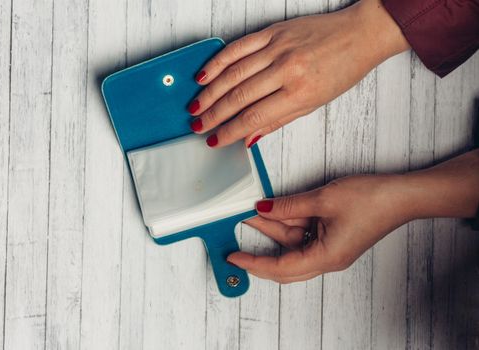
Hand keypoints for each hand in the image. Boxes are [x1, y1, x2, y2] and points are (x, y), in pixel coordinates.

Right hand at [188, 0, 408, 147]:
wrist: (359, 35)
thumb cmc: (341, 71)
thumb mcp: (314, 104)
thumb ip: (277, 120)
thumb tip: (248, 138)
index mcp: (299, 92)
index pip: (254, 117)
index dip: (230, 131)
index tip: (215, 140)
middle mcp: (286, 69)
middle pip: (239, 96)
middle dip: (214, 115)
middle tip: (198, 126)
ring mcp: (278, 47)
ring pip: (233, 73)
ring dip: (210, 93)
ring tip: (195, 107)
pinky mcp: (273, 31)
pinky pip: (238, 47)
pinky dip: (218, 62)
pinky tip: (204, 75)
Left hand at [227, 175, 413, 282]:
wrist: (402, 195)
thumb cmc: (372, 200)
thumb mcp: (323, 199)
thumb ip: (289, 206)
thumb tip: (264, 208)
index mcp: (326, 257)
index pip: (280, 268)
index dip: (254, 263)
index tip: (234, 258)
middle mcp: (327, 258)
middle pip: (283, 262)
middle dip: (258, 250)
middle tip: (235, 240)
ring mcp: (329, 248)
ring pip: (292, 244)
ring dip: (272, 228)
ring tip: (251, 211)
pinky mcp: (332, 237)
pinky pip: (303, 234)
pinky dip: (287, 223)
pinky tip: (274, 210)